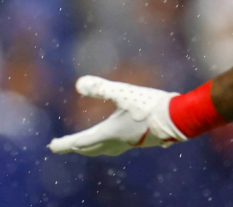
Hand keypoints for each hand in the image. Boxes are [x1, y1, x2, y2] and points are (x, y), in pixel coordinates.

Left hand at [48, 76, 185, 156]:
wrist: (180, 118)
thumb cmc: (151, 104)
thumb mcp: (123, 92)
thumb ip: (101, 88)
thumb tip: (78, 84)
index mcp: (111, 132)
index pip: (82, 140)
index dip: (66, 143)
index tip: (52, 146)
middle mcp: (119, 141)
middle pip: (92, 148)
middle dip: (77, 147)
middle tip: (63, 146)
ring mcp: (131, 142)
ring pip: (106, 149)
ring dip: (92, 148)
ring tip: (85, 147)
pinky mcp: (142, 140)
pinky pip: (118, 146)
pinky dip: (108, 144)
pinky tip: (115, 138)